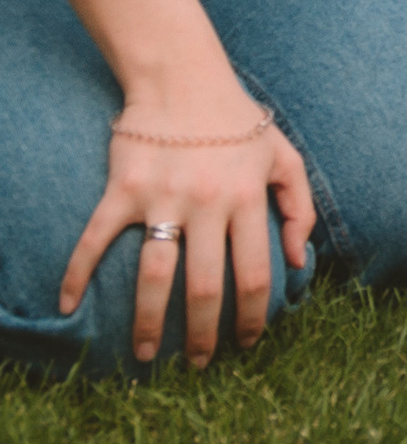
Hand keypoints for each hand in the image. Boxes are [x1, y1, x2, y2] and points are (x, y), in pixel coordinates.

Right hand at [63, 85, 314, 369]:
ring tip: (145, 355)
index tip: (248, 342)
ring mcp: (161, 198)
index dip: (254, 316)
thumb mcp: (283, 157)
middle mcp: (206, 203)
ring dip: (147, 322)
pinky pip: (95, 240)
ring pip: (153, 276)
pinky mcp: (122, 191)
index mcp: (246, 198)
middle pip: (204, 286)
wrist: (183, 79)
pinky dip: (77, 274)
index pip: (254, 273)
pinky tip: (69, 307)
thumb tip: (301, 261)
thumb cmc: (238, 122)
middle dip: (202, 335)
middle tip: (196, 365)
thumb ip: (298, 207)